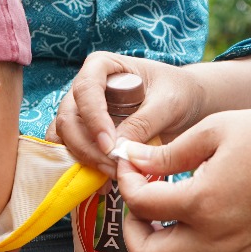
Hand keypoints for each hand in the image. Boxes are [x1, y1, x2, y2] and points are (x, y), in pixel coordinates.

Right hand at [50, 52, 205, 175]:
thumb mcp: (168, 103)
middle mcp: (85, 89)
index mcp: (101, 67)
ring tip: (113, 177)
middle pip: (69, 118)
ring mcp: (82, 113)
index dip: (93, 118)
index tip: (110, 145)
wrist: (186, 105)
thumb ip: (143, 122)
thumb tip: (117, 148)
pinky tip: (104, 184)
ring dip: (84, 161)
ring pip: (65, 139)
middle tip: (115, 168)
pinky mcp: (85, 136)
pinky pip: (71, 153)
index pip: (85, 90)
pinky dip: (83, 170)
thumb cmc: (178, 93)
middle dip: (88, 148)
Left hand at [112, 105, 250, 251]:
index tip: (130, 163)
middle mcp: (215, 237)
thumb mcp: (213, 130)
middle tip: (138, 204)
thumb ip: (168, 152)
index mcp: (202, 201)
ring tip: (159, 231)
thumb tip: (132, 157)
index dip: (126, 180)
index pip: (141, 203)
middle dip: (131, 229)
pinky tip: (194, 251)